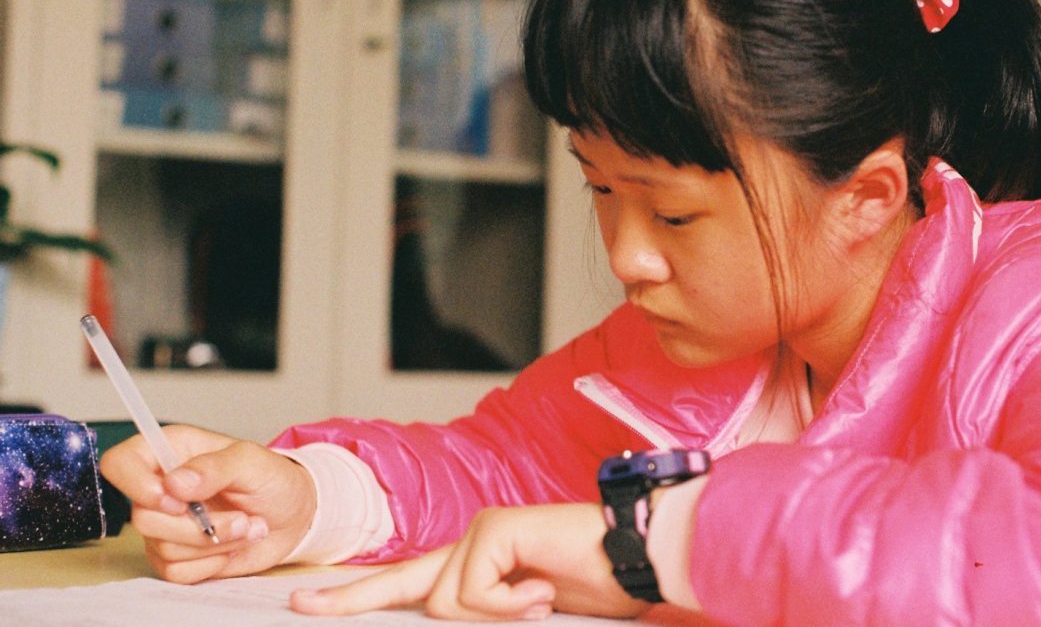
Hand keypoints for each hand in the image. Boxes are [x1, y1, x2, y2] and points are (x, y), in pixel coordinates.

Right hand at [99, 425, 315, 582]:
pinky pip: (177, 571)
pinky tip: (234, 545)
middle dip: (197, 525)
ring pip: (162, 547)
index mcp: (172, 452)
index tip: (175, 499)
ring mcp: (166, 525)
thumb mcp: (254, 462)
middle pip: (142, 517)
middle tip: (241, 516)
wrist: (295, 516)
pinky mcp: (177, 556)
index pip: (120, 463)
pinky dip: (212, 562)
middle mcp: (162, 489)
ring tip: (247, 526)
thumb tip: (175, 483)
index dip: (136, 485)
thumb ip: (216, 466)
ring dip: (215, 543)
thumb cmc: (274, 480)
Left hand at [289, 503, 647, 620]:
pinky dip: (507, 606)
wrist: (634, 556)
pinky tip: (543, 594)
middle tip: (301, 604)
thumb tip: (444, 615)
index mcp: (478, 566)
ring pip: (444, 601)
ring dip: (494, 615)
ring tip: (542, 603)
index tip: (316, 602)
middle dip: (349, 596)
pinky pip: (471, 591)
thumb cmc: (594, 587)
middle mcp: (472, 544)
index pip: (413, 584)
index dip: (364, 595)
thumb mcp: (526, 614)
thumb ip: (486, 613)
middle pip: (401, 580)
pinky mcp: (494, 529)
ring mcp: (482, 532)